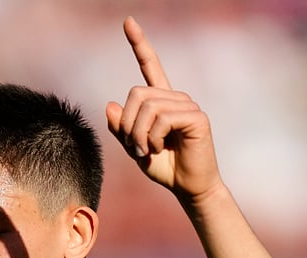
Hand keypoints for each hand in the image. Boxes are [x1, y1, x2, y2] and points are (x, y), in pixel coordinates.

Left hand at [105, 16, 224, 202]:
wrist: (188, 186)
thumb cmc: (163, 167)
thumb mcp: (134, 148)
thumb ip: (121, 129)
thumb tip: (110, 105)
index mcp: (160, 101)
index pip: (150, 66)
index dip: (140, 44)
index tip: (128, 21)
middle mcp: (175, 98)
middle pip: (136, 94)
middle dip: (128, 125)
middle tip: (135, 148)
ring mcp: (188, 106)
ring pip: (147, 108)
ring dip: (139, 135)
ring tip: (148, 150)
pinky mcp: (196, 117)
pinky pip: (162, 119)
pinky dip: (153, 137)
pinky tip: (161, 148)